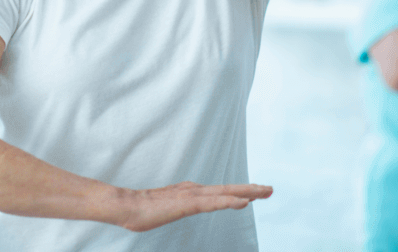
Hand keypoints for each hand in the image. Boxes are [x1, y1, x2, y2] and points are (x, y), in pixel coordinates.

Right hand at [114, 181, 271, 231]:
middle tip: (271, 189)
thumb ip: (175, 205)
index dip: (239, 191)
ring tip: (265, 192)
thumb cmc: (141, 209)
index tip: (255, 192)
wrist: (127, 206)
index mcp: (190, 192)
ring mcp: (192, 196)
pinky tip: (243, 201)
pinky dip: (230, 201)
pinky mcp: (188, 203)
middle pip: (228, 189)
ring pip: (225, 193)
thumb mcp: (165, 208)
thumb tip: (180, 205)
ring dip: (247, 192)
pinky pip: (214, 202)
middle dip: (251, 189)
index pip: (220, 192)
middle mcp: (195, 190)